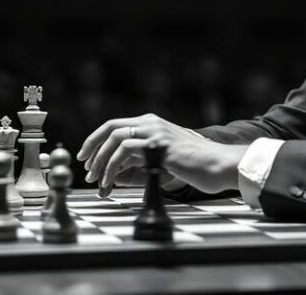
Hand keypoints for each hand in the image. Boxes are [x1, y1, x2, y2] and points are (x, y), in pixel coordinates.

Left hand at [75, 113, 247, 196]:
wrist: (219, 164)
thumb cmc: (195, 166)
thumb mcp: (163, 157)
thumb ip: (141, 159)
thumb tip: (116, 172)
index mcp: (152, 123)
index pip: (115, 125)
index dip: (96, 140)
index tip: (86, 157)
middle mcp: (151, 123)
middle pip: (110, 128)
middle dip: (92, 148)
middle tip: (86, 169)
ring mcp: (155, 132)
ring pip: (115, 139)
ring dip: (101, 161)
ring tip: (97, 181)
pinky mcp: (159, 145)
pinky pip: (125, 152)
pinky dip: (112, 167)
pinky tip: (110, 182)